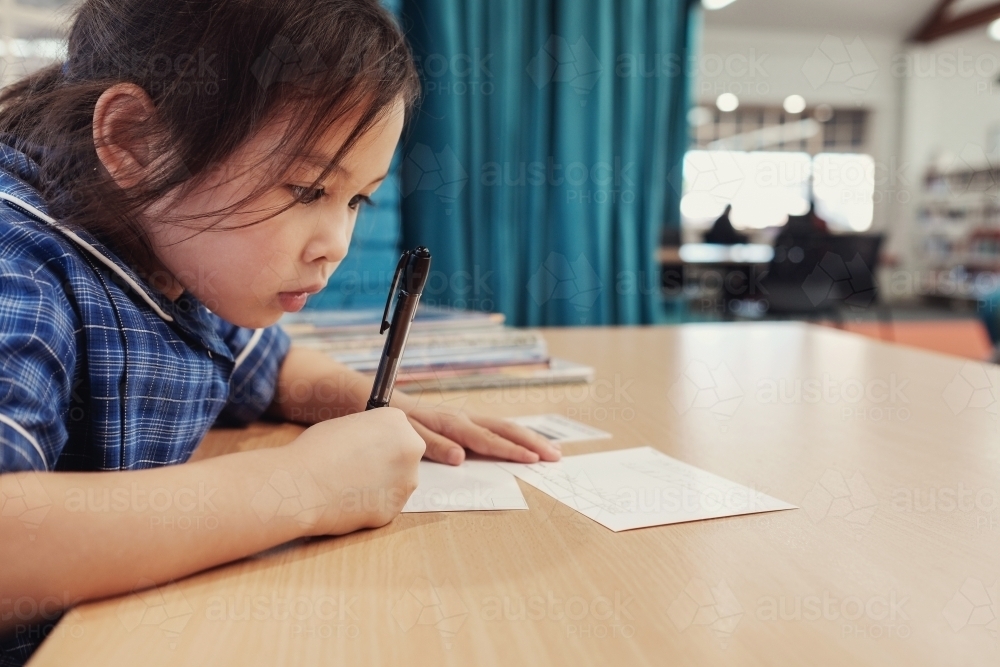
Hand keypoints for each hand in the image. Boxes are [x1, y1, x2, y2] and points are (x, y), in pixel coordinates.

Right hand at [286, 407, 424, 534]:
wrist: (303, 485)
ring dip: (381, 485)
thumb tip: (375, 444)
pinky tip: (349, 501)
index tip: (366, 447)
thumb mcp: (349, 424)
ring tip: (349, 484)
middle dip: (387, 463)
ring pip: (399, 483)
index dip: (380, 441)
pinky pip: (386, 505)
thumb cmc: (316, 450)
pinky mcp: (395, 508)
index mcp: (397, 421)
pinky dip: (371, 505)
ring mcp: (406, 481)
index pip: (398, 430)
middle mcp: (411, 449)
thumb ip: (371, 433)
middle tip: (359, 467)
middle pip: (405, 456)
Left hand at [403, 406, 561, 465]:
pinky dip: (513, 435)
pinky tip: (523, 442)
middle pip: (505, 429)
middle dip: (532, 442)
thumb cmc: (392, 419)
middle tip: (556, 455)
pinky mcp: (462, 420)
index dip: (512, 450)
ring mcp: (464, 417)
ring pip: (503, 426)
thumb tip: (460, 457)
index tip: (533, 459)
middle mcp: (463, 418)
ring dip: (528, 438)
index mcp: (452, 423)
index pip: (488, 440)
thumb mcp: (407, 434)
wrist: (376, 399)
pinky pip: (494, 428)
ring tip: (550, 449)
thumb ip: (433, 445)